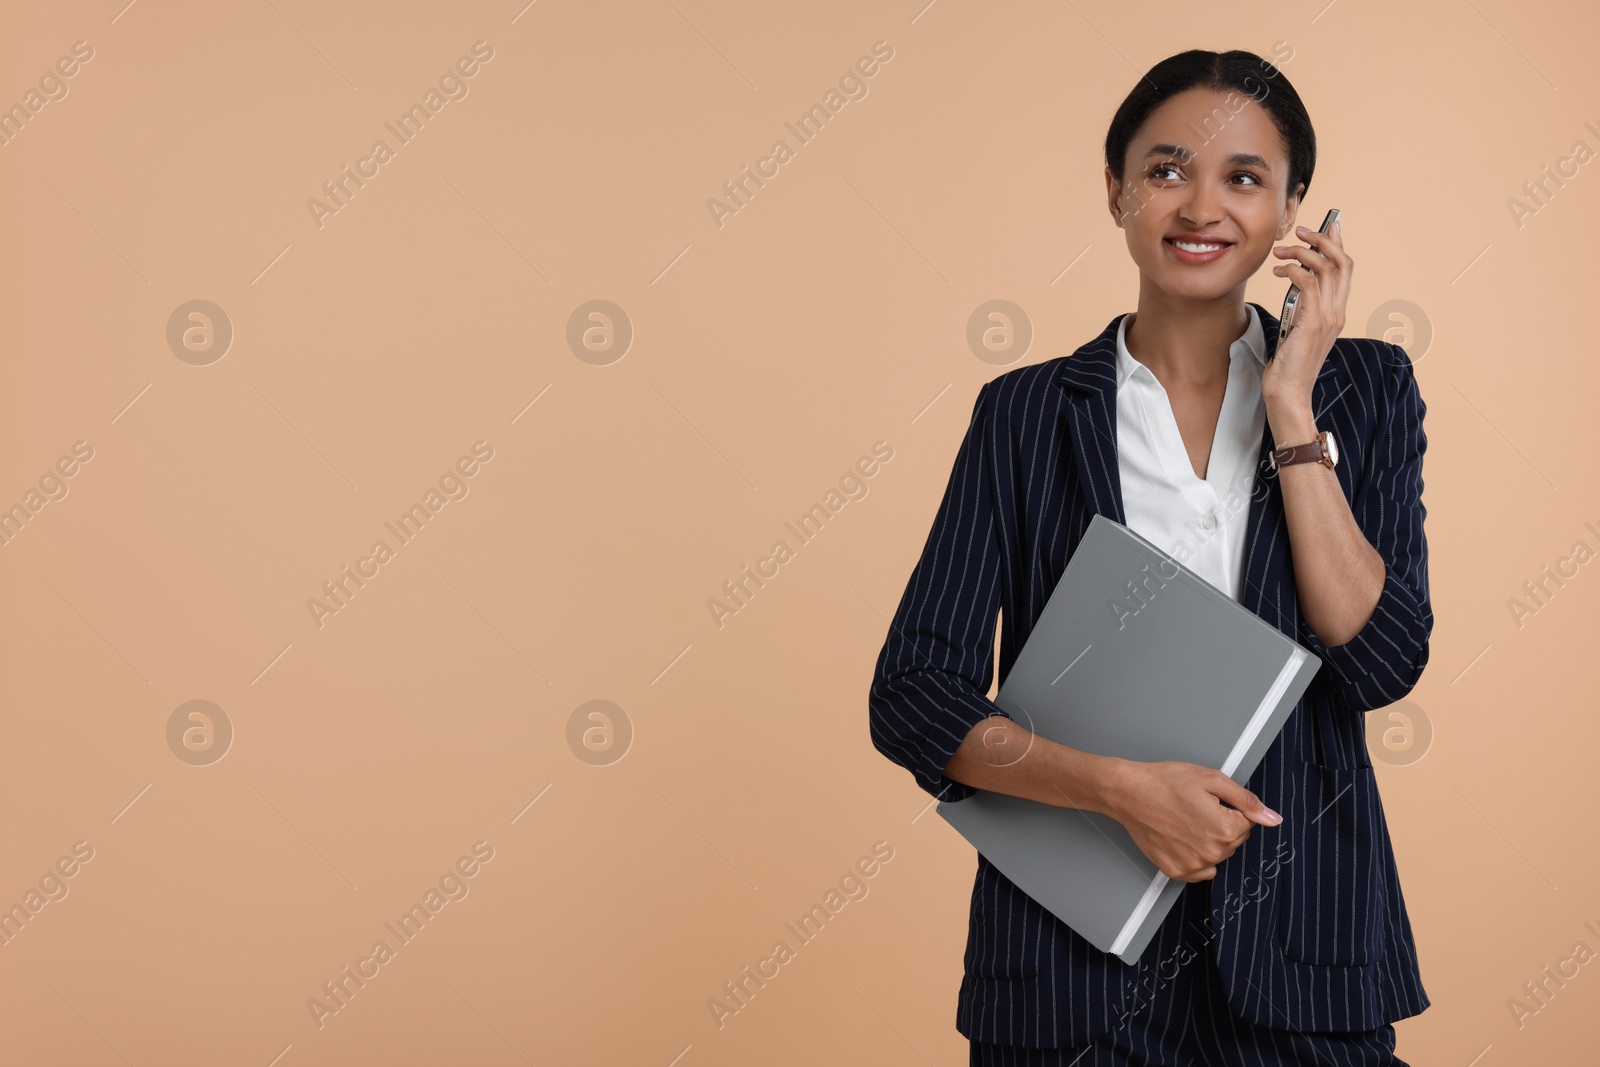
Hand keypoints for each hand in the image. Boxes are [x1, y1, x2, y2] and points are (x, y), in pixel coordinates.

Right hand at [1103, 760, 1281, 882]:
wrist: (1129, 793)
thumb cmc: (1165, 782)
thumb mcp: (1211, 779)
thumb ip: (1247, 800)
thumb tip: (1273, 818)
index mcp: (1226, 829)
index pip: (1248, 822)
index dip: (1230, 807)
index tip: (1209, 800)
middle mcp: (1213, 852)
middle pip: (1234, 840)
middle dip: (1221, 824)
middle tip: (1195, 807)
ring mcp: (1194, 865)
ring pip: (1218, 855)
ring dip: (1208, 840)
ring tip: (1185, 820)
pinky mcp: (1177, 871)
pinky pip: (1200, 871)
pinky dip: (1195, 857)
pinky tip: (1181, 838)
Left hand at [1264, 218, 1351, 408]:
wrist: (1288, 394)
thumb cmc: (1288, 366)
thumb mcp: (1298, 330)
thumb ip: (1303, 307)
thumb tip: (1295, 283)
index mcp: (1337, 312)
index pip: (1345, 270)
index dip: (1337, 244)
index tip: (1325, 226)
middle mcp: (1338, 312)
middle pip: (1342, 262)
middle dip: (1322, 240)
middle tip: (1300, 232)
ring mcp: (1328, 317)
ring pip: (1325, 268)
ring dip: (1301, 253)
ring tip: (1279, 253)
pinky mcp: (1313, 322)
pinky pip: (1307, 283)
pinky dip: (1293, 270)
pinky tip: (1278, 272)